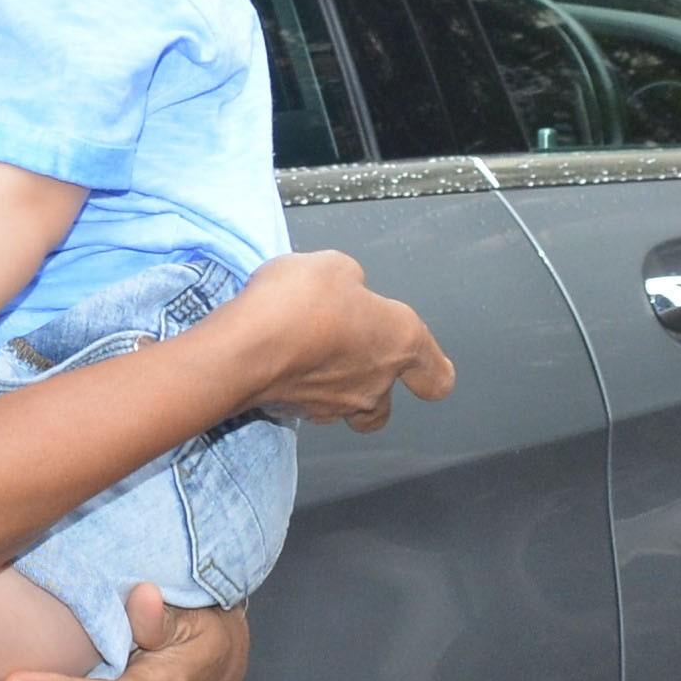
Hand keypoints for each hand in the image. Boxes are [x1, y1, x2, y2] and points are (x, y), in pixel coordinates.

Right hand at [222, 249, 452, 429]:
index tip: (425, 369)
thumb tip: (346, 287)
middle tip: (350, 354)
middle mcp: (374, 382)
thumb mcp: (333, 265)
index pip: (436, 377)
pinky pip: (307, 405)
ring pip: (348, 409)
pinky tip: (279, 361)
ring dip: (334, 387)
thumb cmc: (297, 305)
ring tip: (309, 355)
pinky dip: (297, 387)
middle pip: (386, 403)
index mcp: (399, 339)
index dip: (431, 372)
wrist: (244, 347)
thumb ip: (350, 280)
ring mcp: (336, 404)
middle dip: (372, 383)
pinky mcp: (296, 414)